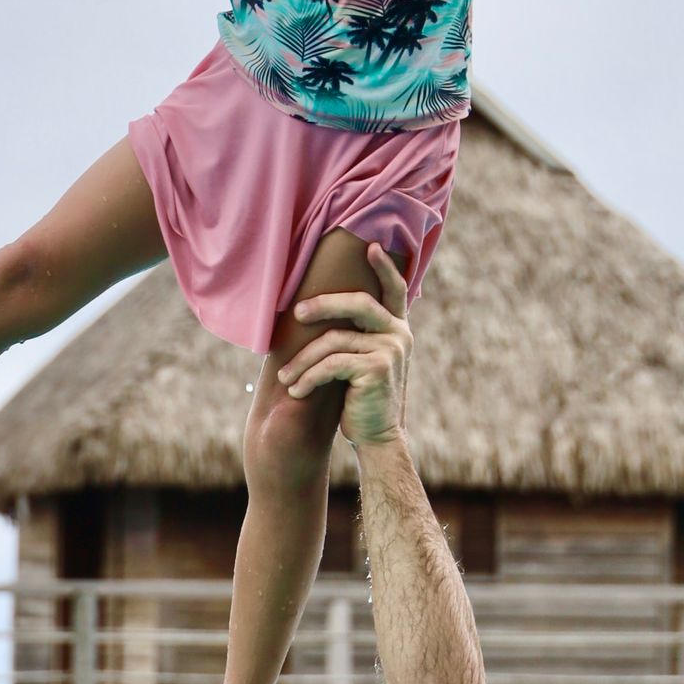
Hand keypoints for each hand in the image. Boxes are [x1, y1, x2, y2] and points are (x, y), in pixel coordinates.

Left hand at [277, 244, 411, 449]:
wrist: (377, 437)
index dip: (384, 267)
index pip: (396, 290)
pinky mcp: (377, 369)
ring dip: (303, 361)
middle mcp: (399, 334)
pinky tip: (295, 390)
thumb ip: (356, 335)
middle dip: (324, 304)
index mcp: (397, 329)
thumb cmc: (361, 397)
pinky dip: (308, 377)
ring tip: (284, 376)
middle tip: (297, 312)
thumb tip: (317, 309)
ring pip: (334, 340)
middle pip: (359, 303)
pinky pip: (332, 364)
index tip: (370, 246)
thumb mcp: (364, 360)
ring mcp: (390, 350)